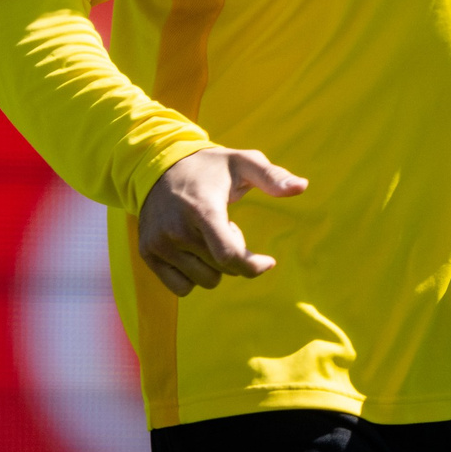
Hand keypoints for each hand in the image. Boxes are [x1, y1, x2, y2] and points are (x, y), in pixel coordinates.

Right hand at [138, 147, 306, 297]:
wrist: (158, 165)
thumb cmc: (209, 167)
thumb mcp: (242, 163)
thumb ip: (273, 176)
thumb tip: (302, 187)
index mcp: (202, 209)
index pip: (229, 256)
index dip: (253, 266)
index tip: (268, 262)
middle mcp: (177, 230)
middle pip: (221, 269)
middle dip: (233, 255)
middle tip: (225, 226)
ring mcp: (159, 243)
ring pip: (204, 281)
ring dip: (213, 265)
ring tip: (205, 235)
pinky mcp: (147, 253)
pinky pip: (181, 288)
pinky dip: (192, 276)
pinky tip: (191, 250)